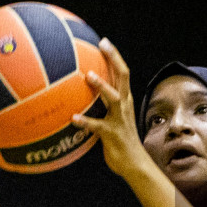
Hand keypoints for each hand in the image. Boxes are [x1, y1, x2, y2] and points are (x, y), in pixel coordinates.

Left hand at [69, 39, 155, 182]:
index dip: (114, 56)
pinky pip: (96, 126)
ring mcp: (119, 119)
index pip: (122, 73)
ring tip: (88, 76)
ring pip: (113, 98)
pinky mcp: (112, 134)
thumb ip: (100, 109)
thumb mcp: (112, 121)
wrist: (134, 165)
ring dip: (101, 86)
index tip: (103, 41)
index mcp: (125, 101)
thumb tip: (80, 100)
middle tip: (102, 44)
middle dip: (113, 59)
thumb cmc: (120, 143)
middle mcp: (124, 106)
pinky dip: (85, 121)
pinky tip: (72, 118)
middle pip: (122, 76)